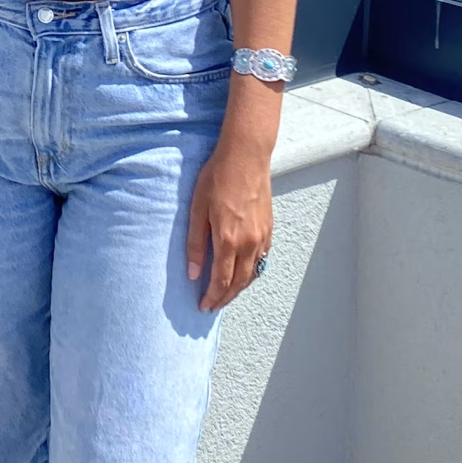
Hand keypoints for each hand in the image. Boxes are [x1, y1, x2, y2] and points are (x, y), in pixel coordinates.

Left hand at [185, 141, 272, 311]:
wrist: (246, 156)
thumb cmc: (218, 177)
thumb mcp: (197, 208)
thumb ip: (195, 243)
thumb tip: (193, 273)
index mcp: (228, 239)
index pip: (221, 281)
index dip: (212, 297)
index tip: (203, 306)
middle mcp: (249, 243)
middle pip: (239, 282)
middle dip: (225, 298)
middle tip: (213, 306)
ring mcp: (261, 236)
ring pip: (253, 273)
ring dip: (239, 288)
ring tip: (226, 294)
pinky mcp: (268, 228)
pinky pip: (262, 259)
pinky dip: (252, 271)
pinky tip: (243, 271)